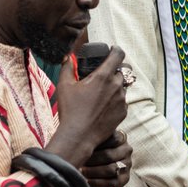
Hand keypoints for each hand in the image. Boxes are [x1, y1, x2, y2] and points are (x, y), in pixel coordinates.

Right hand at [46, 46, 127, 167]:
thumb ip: (67, 67)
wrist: (79, 136)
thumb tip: (68, 58)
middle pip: (121, 71)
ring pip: (122, 87)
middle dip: (113, 71)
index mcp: (103, 76)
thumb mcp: (64, 85)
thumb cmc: (70, 110)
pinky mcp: (123, 112)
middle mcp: (116, 86)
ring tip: (99, 95)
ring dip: (114, 87)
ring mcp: (122, 100)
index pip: (118, 54)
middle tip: (102, 77)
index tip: (112, 51)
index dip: (116, 50)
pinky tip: (102, 108)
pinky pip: (122, 102)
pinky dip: (115, 101)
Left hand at [80, 130, 131, 186]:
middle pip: (108, 155)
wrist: (98, 165)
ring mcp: (127, 164)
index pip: (111, 138)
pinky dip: (98, 183)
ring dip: (93, 172)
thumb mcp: (94, 140)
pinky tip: (88, 181)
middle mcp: (126, 150)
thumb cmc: (94, 149)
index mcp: (120, 137)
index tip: (81, 148)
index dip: (95, 144)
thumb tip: (77, 139)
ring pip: (111, 169)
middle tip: (79, 162)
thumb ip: (90, 137)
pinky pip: (113, 182)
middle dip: (91, 160)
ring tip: (81, 171)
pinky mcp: (125, 178)